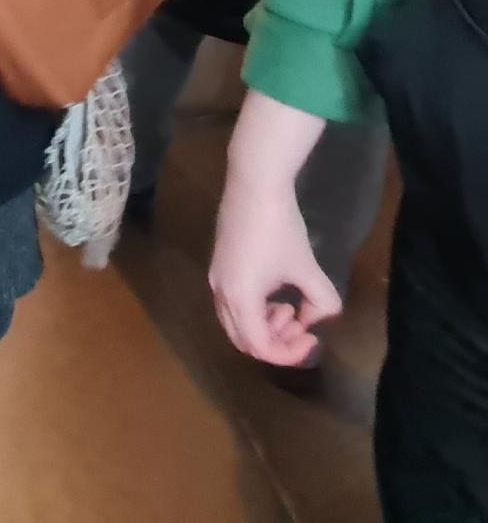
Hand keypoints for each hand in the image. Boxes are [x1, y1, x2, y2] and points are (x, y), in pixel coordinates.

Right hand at [211, 170, 342, 366]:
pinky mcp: (219, 265)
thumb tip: (313, 317)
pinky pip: (233, 304)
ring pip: (235, 323)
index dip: (289, 353)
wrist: (254, 186)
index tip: (312, 338)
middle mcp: (221, 292)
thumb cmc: (281, 229)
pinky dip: (255, 311)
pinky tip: (276, 293)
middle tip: (302, 330)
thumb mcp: (309, 269)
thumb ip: (321, 305)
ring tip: (291, 311)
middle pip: (243, 341)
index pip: (261, 347)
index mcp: (240, 298)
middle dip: (276, 343)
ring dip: (265, 327)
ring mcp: (217, 278)